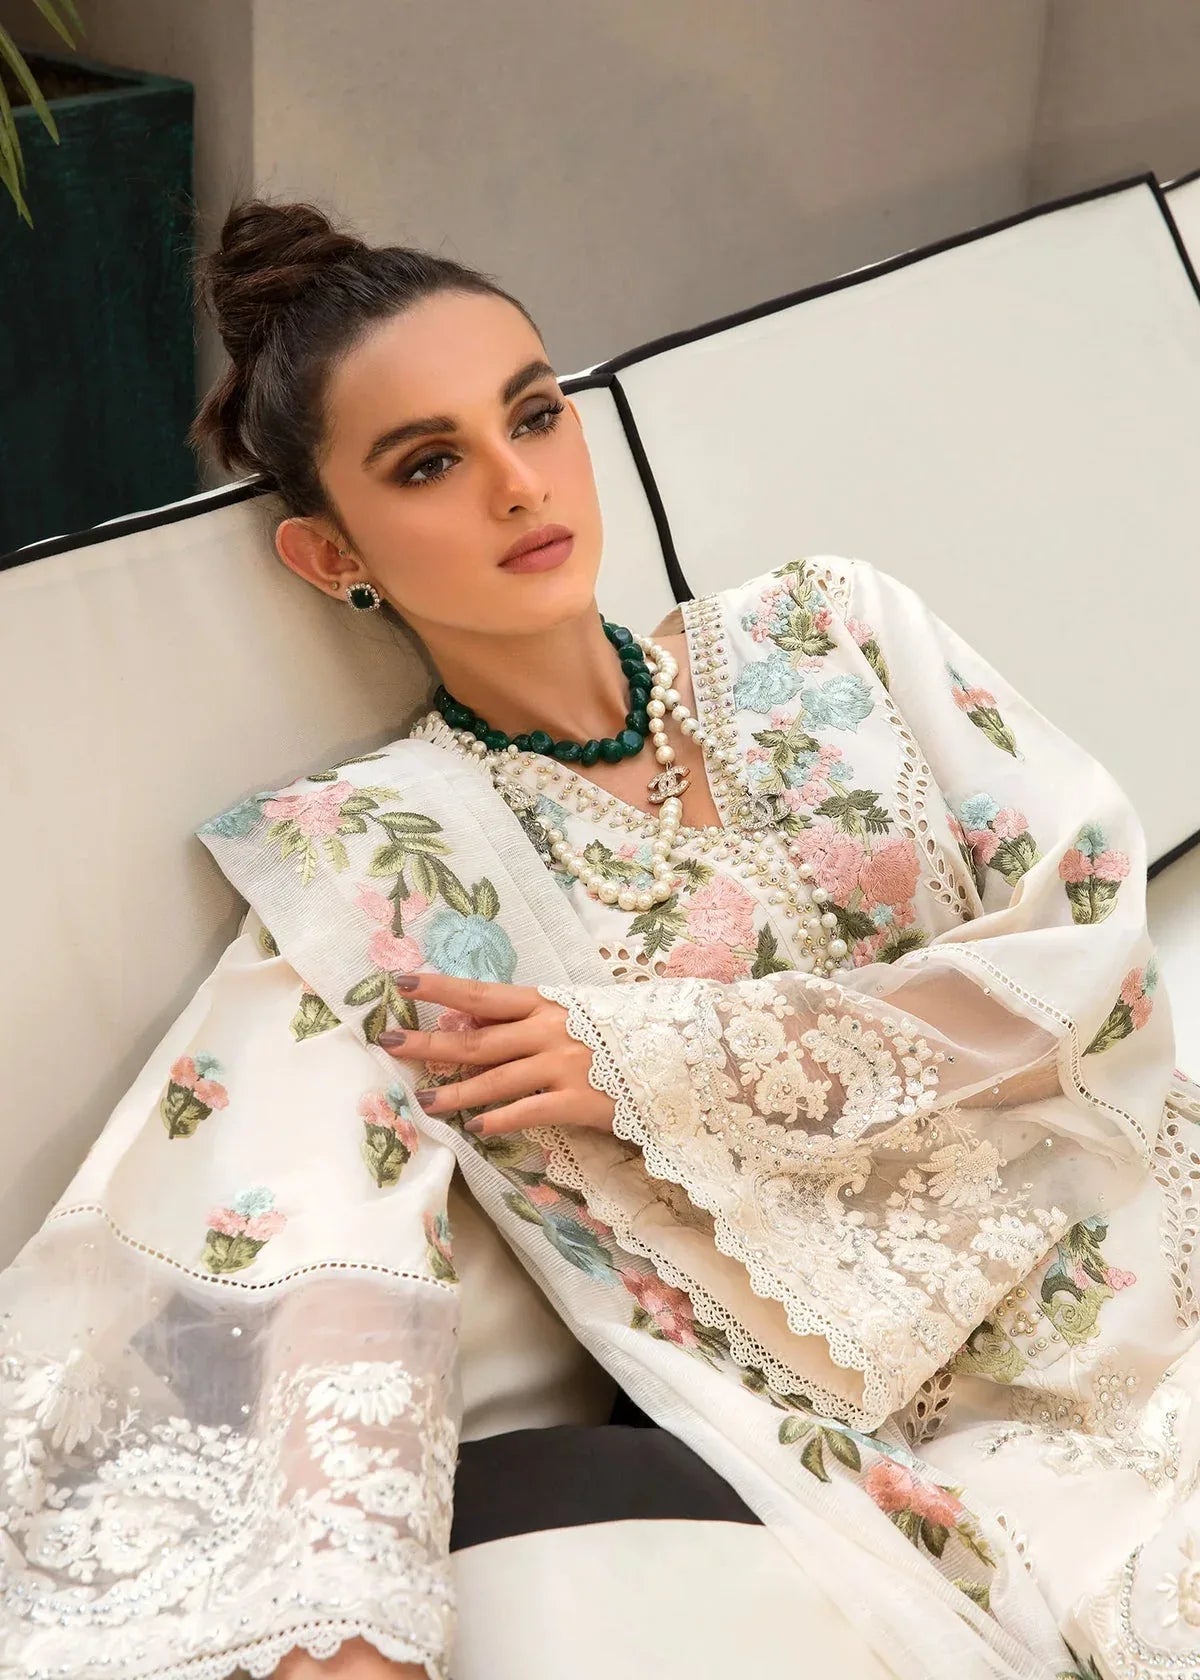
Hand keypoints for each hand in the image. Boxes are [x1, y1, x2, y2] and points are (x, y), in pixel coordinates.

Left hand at [378, 972, 614, 1137]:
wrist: (683, 1053)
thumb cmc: (626, 1031)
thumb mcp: (576, 1012)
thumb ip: (527, 1017)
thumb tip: (471, 1018)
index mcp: (548, 1003)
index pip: (483, 993)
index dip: (440, 987)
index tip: (400, 981)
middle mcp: (549, 1031)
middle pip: (476, 1039)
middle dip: (427, 1042)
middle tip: (387, 1043)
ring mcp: (564, 1066)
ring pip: (495, 1080)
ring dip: (455, 1091)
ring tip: (424, 1101)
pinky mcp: (580, 1101)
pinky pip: (528, 1112)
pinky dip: (499, 1120)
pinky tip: (477, 1128)